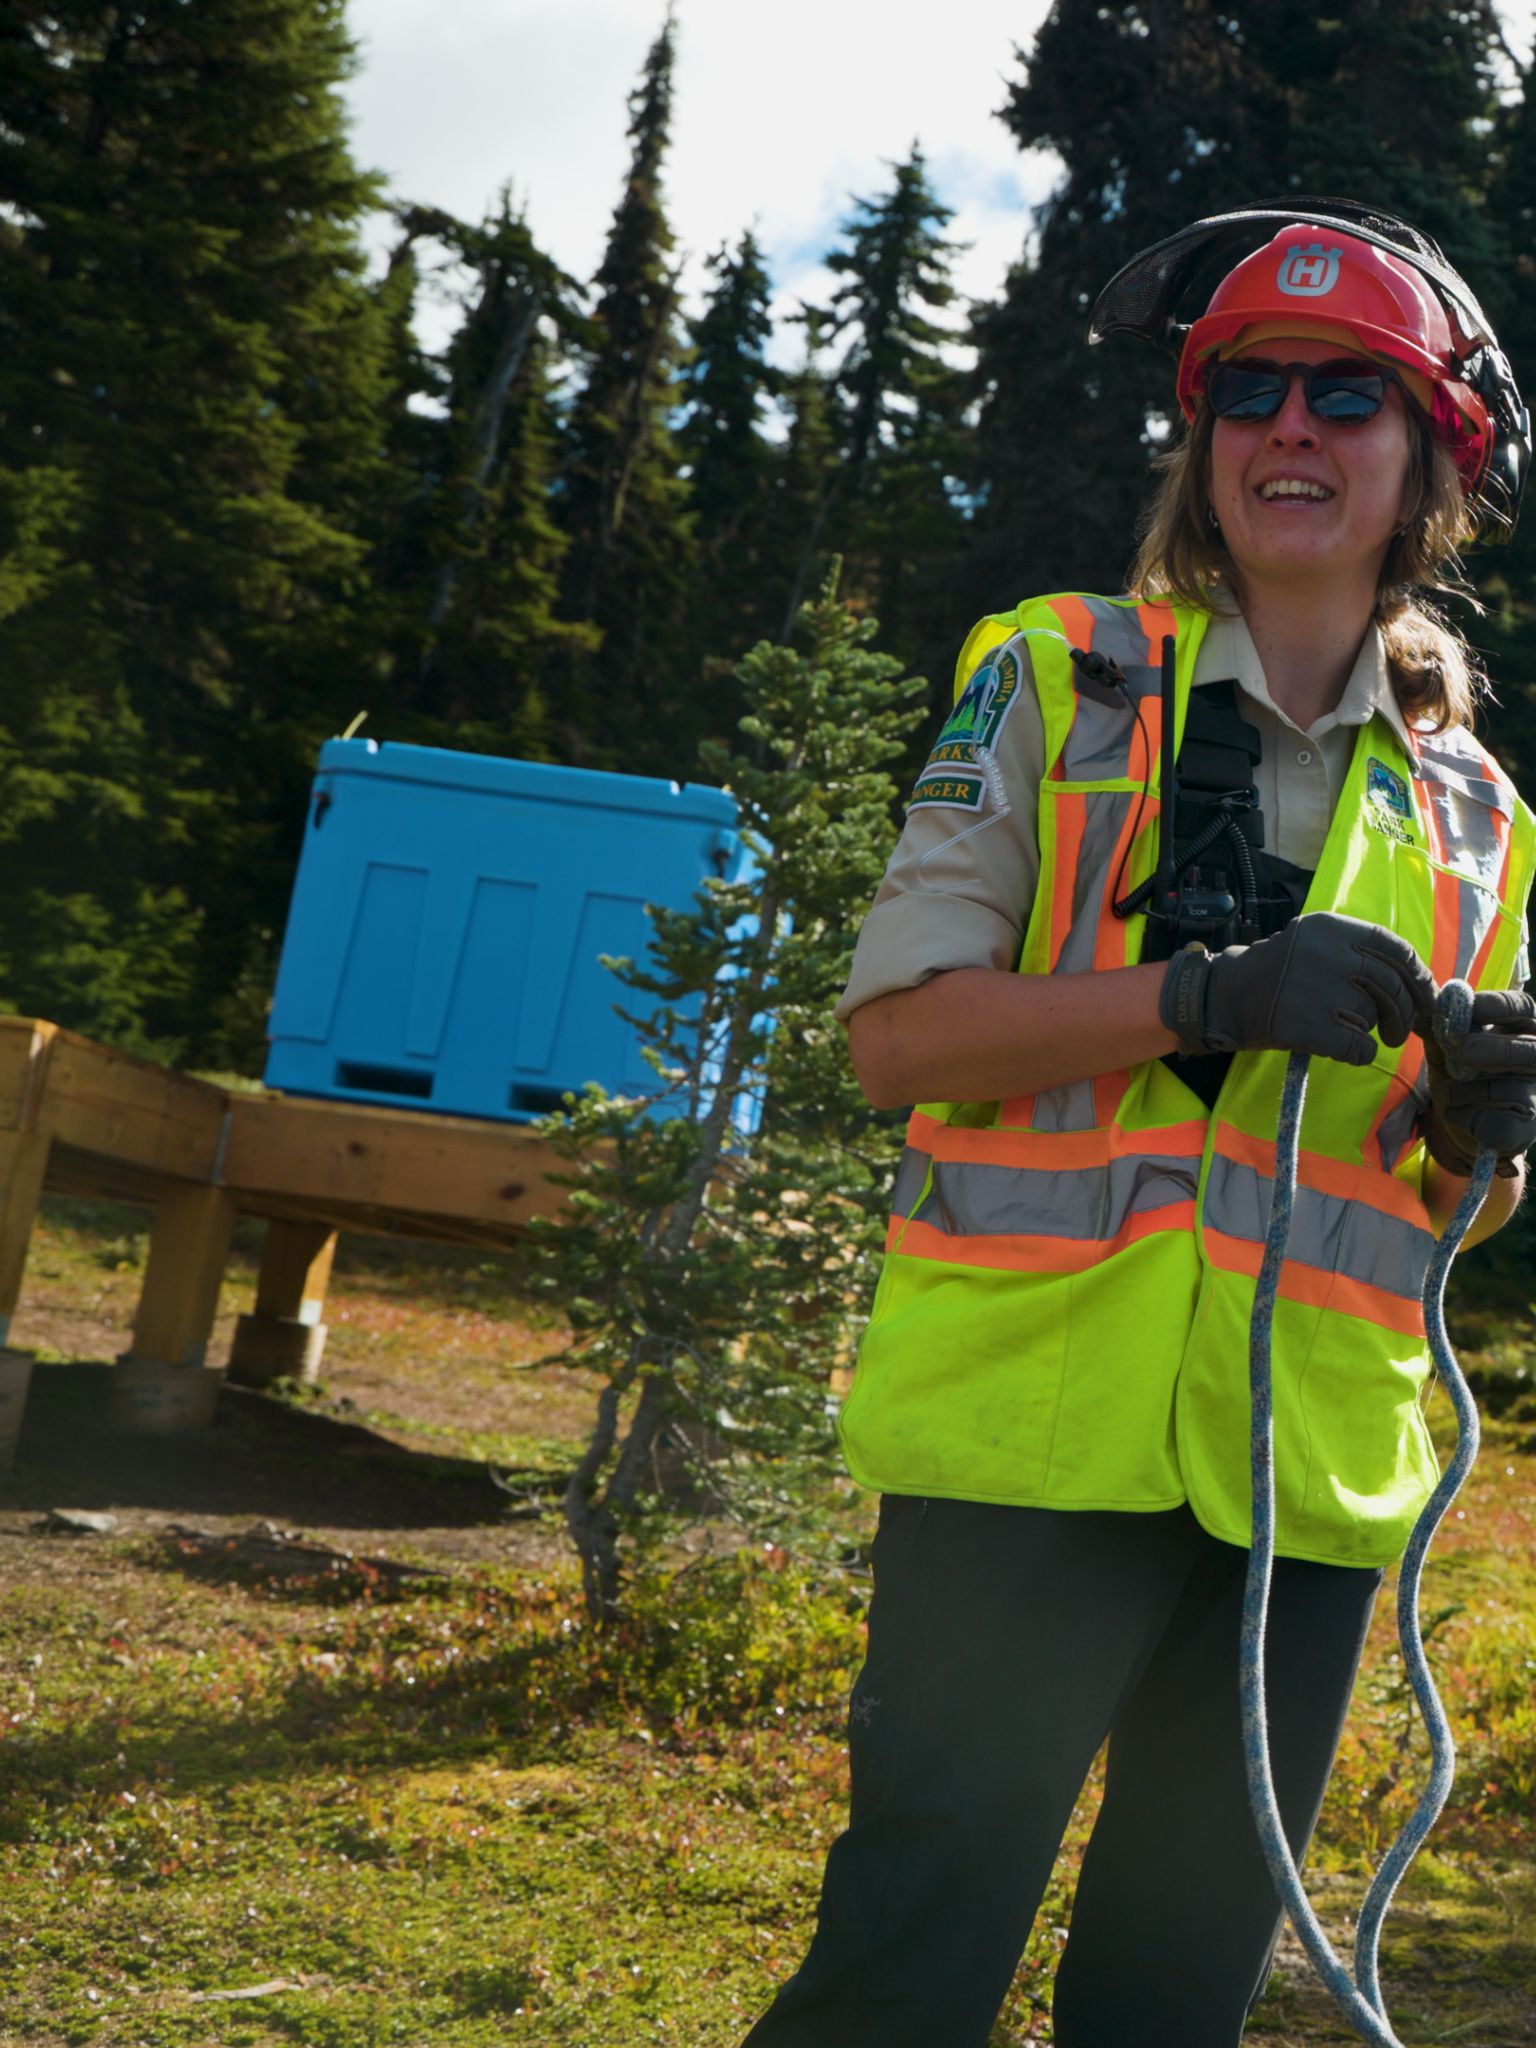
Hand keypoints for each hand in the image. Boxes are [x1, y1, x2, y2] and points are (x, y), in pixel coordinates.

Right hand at [1159, 913, 1434, 1066]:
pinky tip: (1343, 1047)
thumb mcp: (1314, 942)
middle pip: (1391, 987)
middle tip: (1399, 1031)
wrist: (1226, 997)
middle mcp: (1328, 954)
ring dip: (1368, 1029)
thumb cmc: (1278, 972)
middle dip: (1404, 1013)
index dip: (1417, 975)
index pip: (1395, 949)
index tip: (1424, 994)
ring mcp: (1319, 991)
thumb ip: (1359, 952)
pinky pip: (1360, 1047)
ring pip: (1373, 1017)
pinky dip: (1360, 1053)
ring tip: (1344, 1027)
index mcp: (1331, 928)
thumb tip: (1419, 981)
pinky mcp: (1310, 1027)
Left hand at [1420, 988, 1535, 1175]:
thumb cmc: (1461, 1078)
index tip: (1472, 1005)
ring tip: (1447, 1092)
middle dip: (1495, 1049)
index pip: (1525, 1009)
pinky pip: (1495, 1123)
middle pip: (1531, 1051)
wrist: (1463, 1127)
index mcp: (1523, 1032)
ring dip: (1463, 1091)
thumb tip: (1420, 1011)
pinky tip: (1456, 1115)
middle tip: (1461, 1050)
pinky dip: (1464, 1117)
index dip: (1501, 1006)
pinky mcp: (1524, 1132)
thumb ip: (1437, 1031)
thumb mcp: (1446, 1050)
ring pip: (1507, 1090)